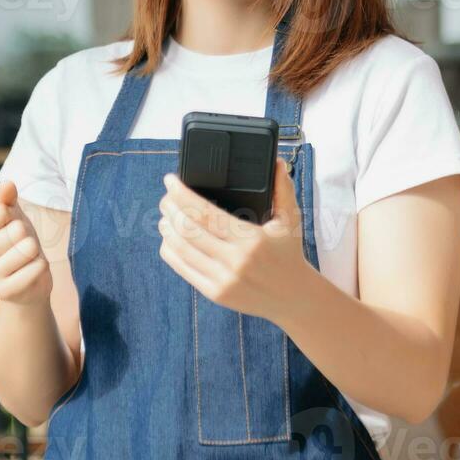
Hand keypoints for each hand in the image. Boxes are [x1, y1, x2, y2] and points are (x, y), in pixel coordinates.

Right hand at [0, 181, 51, 305]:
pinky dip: (40, 266)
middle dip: (26, 235)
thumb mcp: (12, 216)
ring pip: (27, 248)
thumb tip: (7, 184)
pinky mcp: (4, 293)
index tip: (10, 228)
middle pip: (15, 230)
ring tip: (27, 258)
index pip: (1, 211)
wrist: (27, 280)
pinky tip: (32, 271)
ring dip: (34, 251)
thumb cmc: (16, 242)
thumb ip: (6, 199)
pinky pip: (36, 268)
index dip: (14, 216)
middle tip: (21, 246)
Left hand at [157, 158, 309, 322]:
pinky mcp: (215, 294)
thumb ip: (283, 189)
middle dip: (170, 208)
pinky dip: (170, 250)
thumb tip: (277, 162)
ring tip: (165, 215)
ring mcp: (223, 280)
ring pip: (181, 249)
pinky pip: (183, 269)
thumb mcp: (291, 220)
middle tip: (166, 196)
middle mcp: (235, 261)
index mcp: (251, 239)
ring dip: (167, 228)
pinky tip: (169, 238)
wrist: (294, 297)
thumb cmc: (288, 254)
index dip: (182, 194)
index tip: (171, 181)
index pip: (205, 213)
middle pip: (188, 229)